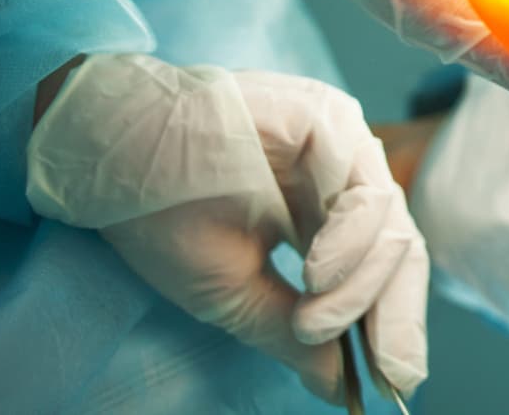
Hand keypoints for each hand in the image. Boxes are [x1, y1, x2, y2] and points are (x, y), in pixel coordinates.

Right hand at [26, 54, 428, 403]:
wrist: (108, 152)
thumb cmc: (163, 214)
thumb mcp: (231, 292)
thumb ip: (290, 333)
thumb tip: (337, 388)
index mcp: (327, 213)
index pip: (383, 271)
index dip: (394, 328)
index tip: (395, 385)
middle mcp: (345, 176)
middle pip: (400, 250)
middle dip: (396, 320)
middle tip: (385, 371)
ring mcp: (342, 145)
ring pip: (390, 227)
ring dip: (357, 290)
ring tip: (312, 321)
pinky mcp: (330, 120)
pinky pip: (365, 192)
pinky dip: (351, 243)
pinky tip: (316, 273)